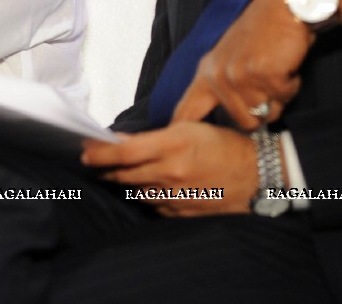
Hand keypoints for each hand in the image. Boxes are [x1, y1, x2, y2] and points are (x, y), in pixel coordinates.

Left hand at [82, 122, 257, 215]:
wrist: (257, 174)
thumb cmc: (222, 144)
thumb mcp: (188, 128)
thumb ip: (151, 137)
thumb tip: (119, 140)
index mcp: (171, 147)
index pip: (123, 153)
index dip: (99, 153)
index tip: (84, 151)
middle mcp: (171, 173)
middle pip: (124, 175)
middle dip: (104, 169)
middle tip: (92, 163)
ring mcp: (177, 196)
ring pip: (137, 192)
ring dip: (124, 183)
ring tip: (114, 174)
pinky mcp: (184, 212)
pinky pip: (155, 206)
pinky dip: (147, 196)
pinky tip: (146, 188)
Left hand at [173, 0, 310, 129]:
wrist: (284, 5)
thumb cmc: (261, 32)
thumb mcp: (229, 56)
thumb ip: (221, 85)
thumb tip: (225, 118)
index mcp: (206, 72)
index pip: (188, 109)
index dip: (182, 130)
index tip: (175, 146)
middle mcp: (219, 76)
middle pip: (243, 121)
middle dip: (261, 110)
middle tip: (267, 83)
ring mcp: (240, 75)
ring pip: (266, 112)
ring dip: (278, 97)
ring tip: (276, 71)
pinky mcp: (264, 74)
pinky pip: (284, 97)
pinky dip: (291, 85)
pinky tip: (286, 65)